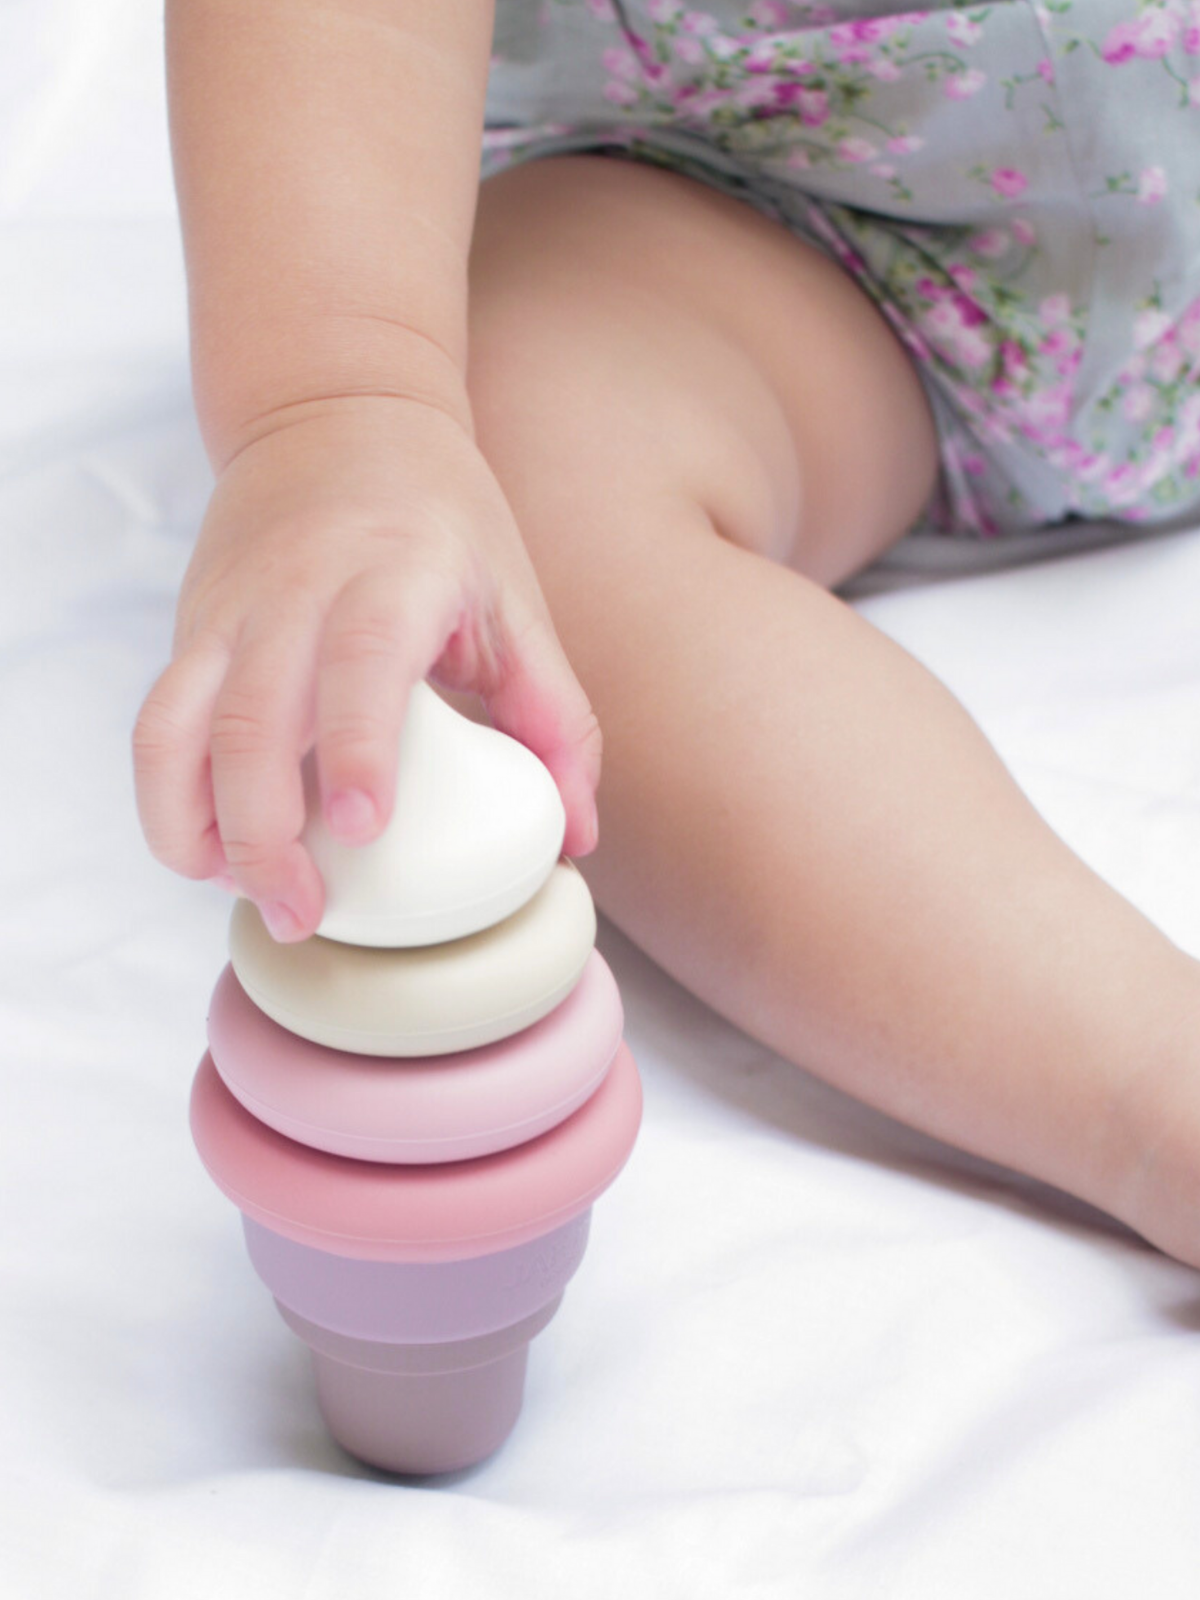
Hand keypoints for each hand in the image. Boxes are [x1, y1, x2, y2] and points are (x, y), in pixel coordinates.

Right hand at [132, 395, 601, 940]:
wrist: (334, 411)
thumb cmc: (440, 516)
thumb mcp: (515, 599)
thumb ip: (555, 717)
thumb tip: (579, 835)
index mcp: (394, 571)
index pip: (362, 658)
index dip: (357, 745)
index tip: (363, 826)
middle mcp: (296, 589)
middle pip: (250, 717)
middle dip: (263, 831)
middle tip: (303, 913)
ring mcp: (230, 610)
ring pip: (176, 728)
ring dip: (196, 826)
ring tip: (241, 896)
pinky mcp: (190, 628)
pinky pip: (155, 726)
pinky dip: (168, 800)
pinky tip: (207, 853)